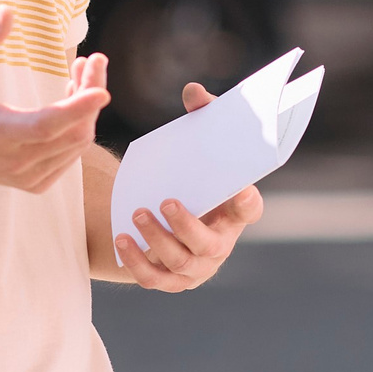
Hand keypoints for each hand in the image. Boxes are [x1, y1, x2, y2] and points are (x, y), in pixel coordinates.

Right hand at [0, 8, 107, 191]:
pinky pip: (71, 155)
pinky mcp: (34, 183)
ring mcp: (26, 177)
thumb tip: (9, 13)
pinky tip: (71, 101)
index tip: (102, 90)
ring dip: (87, 108)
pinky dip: (78, 127)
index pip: (46, 126)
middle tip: (93, 60)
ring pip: (78, 144)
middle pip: (73, 132)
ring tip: (81, 72)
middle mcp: (14, 162)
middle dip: (91, 93)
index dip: (77, 108)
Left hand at [111, 81, 263, 289]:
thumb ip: (202, 120)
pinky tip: (122, 238)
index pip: (250, 209)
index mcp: (235, 212)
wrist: (170, 215)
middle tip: (165, 201)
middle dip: (186, 226)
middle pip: (209, 244)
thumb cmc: (191, 180)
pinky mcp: (172, 279)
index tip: (240, 189)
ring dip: (157, 240)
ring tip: (138, 214)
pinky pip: (155, 279)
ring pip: (180, 262)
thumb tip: (193, 91)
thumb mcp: (198, 152)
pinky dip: (138, 261)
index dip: (247, 202)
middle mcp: (220, 243)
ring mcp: (196, 266)